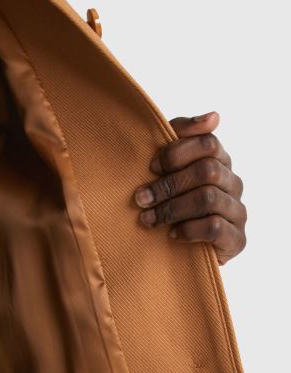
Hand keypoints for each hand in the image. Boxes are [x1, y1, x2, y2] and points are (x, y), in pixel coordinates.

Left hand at [135, 111, 246, 264]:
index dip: (176, 153)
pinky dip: (188, 229)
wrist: (171, 250)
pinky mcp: (237, 239)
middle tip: (140, 198)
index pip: (208, 142)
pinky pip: (215, 227)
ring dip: (172, 208)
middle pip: (207, 171)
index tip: (150, 167)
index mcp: (218, 161)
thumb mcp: (165, 167)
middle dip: (168, 184)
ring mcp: (237, 210)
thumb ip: (181, 136)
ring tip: (147, 219)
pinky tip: (172, 234)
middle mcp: (232, 182)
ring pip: (208, 198)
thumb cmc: (165, 201)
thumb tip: (214, 116)